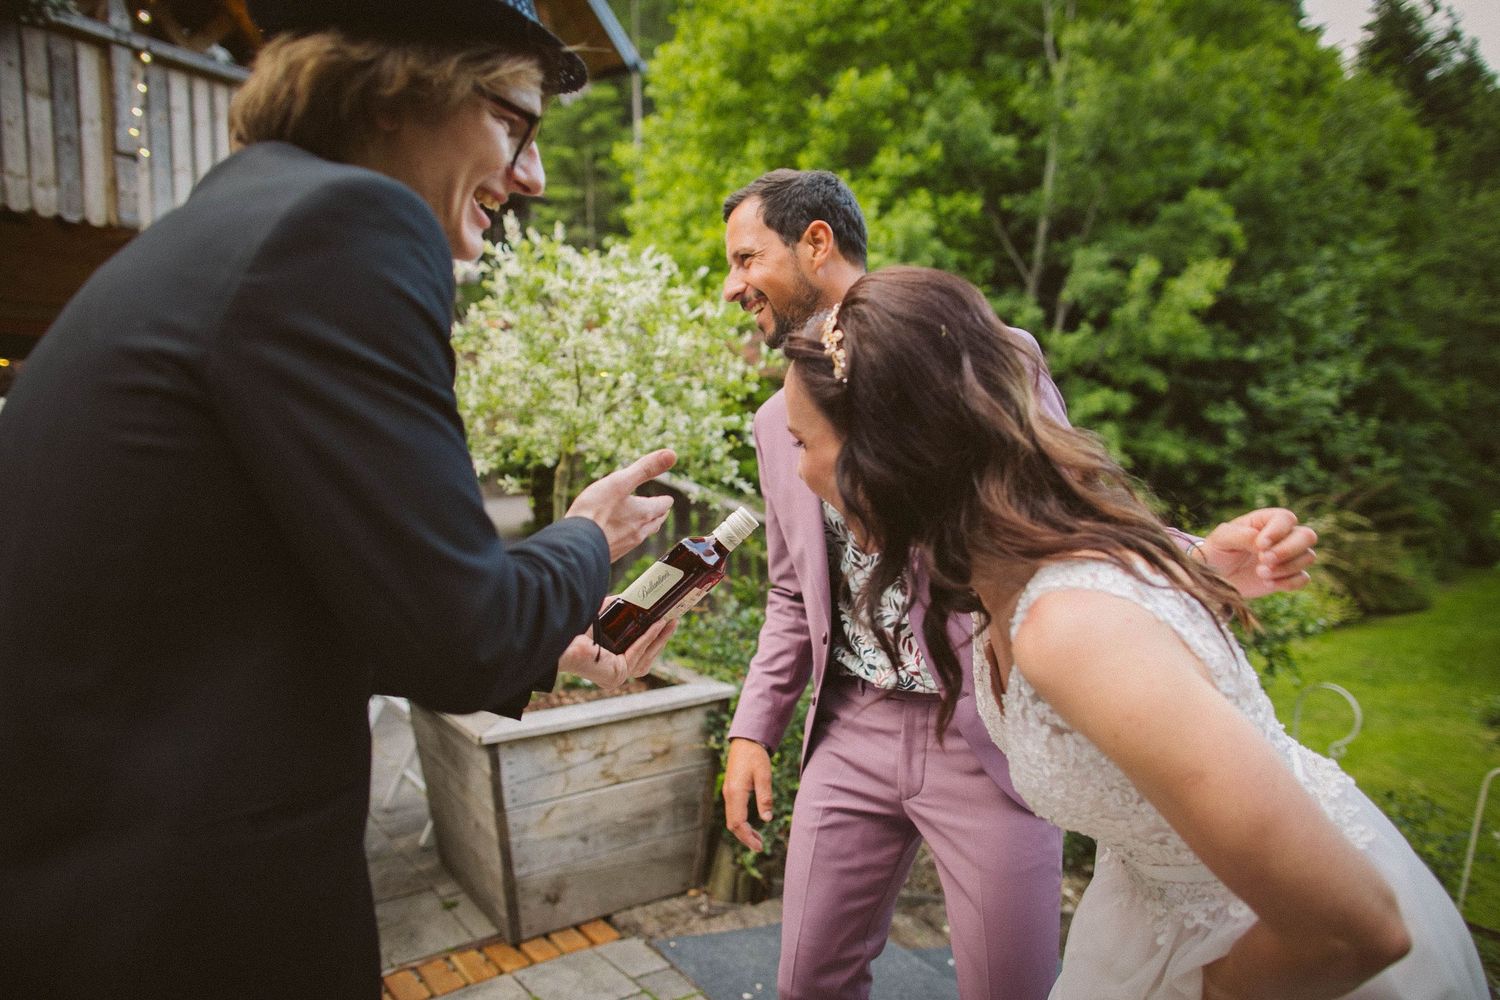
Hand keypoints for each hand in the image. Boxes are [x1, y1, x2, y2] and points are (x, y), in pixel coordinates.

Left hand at [558, 612, 677, 689]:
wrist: (558, 639)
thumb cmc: (573, 629)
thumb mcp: (603, 617)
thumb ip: (616, 609)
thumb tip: (632, 597)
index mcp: (609, 664)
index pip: (638, 654)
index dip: (653, 640)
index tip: (665, 623)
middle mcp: (612, 674)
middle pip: (646, 657)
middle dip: (661, 638)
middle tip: (674, 620)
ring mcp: (615, 677)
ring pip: (646, 656)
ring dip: (660, 638)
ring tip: (671, 621)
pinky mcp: (617, 675)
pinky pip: (638, 652)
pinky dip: (649, 637)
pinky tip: (658, 623)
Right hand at [566, 450, 676, 561]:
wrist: (575, 544)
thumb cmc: (596, 510)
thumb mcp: (620, 481)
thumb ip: (645, 468)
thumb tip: (671, 454)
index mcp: (644, 513)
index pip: (663, 506)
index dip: (664, 500)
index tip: (666, 498)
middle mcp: (638, 531)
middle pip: (656, 522)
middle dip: (658, 514)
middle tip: (659, 510)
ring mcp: (625, 545)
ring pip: (642, 535)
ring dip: (646, 526)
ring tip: (642, 521)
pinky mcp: (612, 554)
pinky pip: (626, 545)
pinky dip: (628, 536)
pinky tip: (619, 535)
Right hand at [723, 736, 773, 850]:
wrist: (745, 740)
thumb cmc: (756, 756)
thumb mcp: (764, 775)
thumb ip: (765, 797)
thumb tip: (767, 819)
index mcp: (736, 792)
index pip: (738, 823)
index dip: (748, 837)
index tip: (759, 847)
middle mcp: (728, 795)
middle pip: (732, 825)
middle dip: (745, 838)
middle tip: (760, 847)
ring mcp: (728, 793)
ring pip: (732, 819)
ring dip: (743, 831)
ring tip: (758, 839)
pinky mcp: (731, 791)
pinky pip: (733, 812)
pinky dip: (741, 823)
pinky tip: (752, 826)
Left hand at [1195, 508, 1316, 598]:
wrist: (1214, 578)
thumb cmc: (1216, 552)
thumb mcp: (1221, 539)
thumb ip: (1241, 536)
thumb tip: (1262, 543)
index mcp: (1265, 521)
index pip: (1286, 518)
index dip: (1278, 531)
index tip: (1259, 545)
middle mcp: (1282, 536)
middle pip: (1307, 536)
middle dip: (1288, 550)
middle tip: (1263, 560)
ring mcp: (1287, 556)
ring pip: (1308, 557)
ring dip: (1286, 568)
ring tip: (1260, 573)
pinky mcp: (1288, 576)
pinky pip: (1304, 578)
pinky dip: (1289, 582)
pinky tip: (1268, 584)